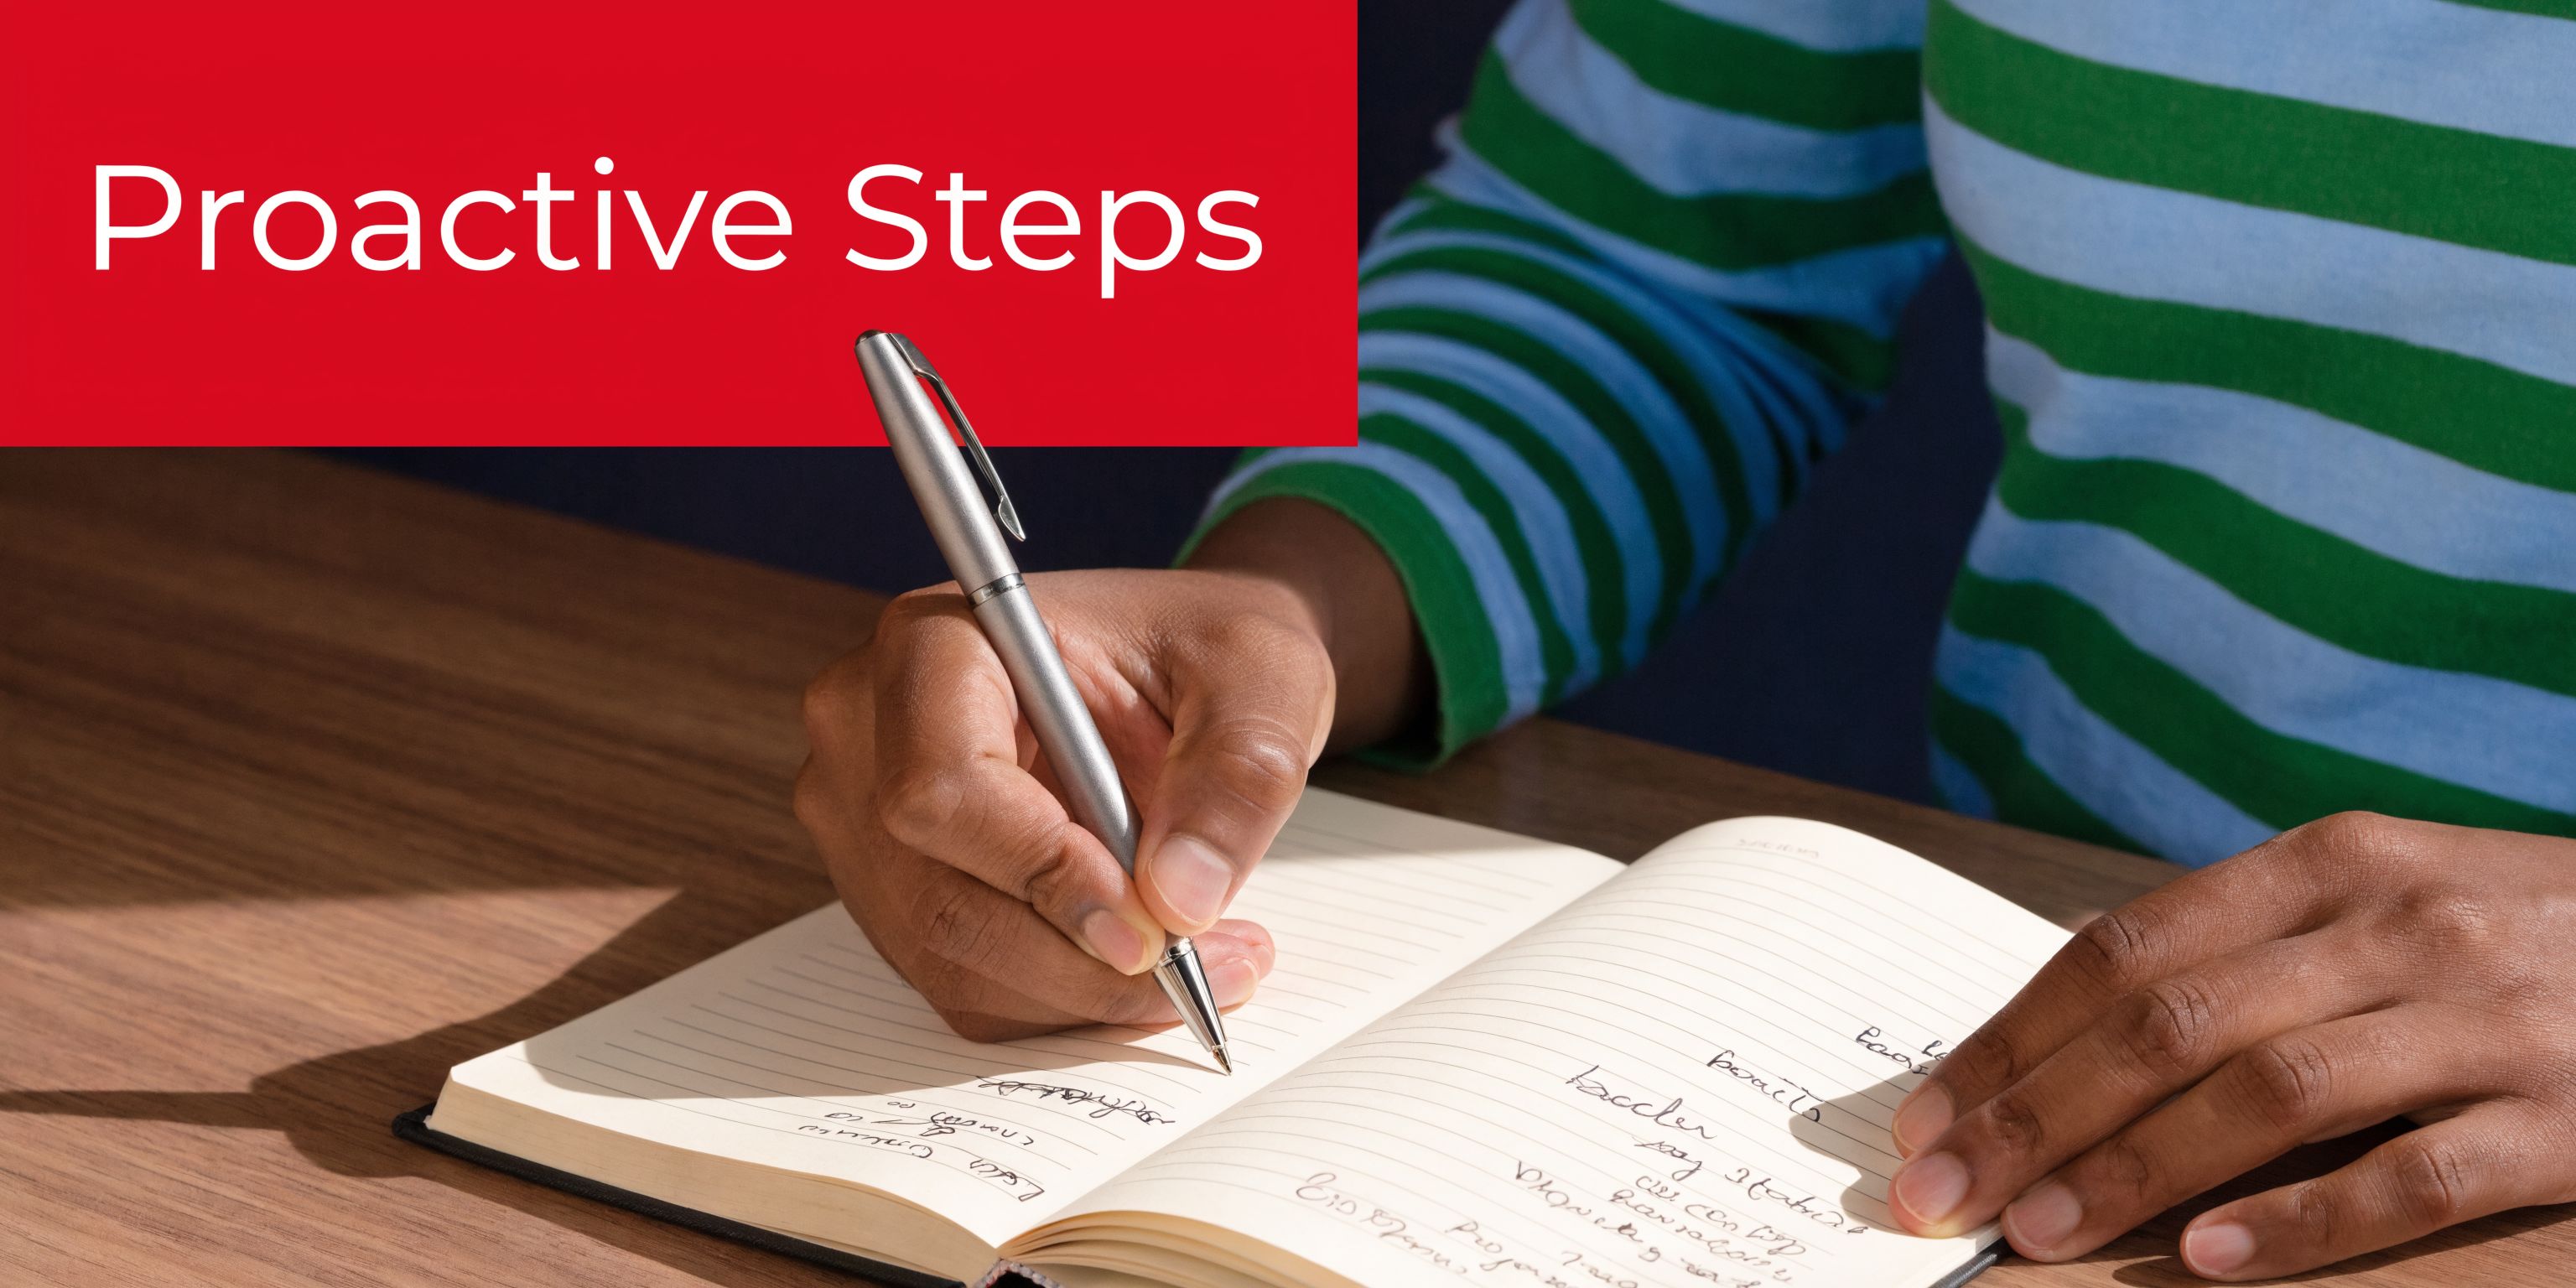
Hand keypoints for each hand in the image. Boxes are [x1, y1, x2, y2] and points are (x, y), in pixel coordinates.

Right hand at [794, 500, 1423, 1040]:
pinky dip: (1063, 999)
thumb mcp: (1263, 677)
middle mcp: (870, 730)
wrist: (1188, 671)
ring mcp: (866, 819)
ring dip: (1084, 992)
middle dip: (1083, 960)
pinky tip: (1145, 964)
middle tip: (1212, 968)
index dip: (1044, 873)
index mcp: (937, 641)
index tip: (1153, 924)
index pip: (944, 787)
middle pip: (940, 897)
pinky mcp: (895, 890)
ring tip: (1208, 964)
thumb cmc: (1207, 650)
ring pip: (951, 958)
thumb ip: (1237, 775)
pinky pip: (963, 983)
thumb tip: (1180, 899)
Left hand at [1885, 812, 2575, 1278]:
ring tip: (2040, 1235)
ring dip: (2135, 1171)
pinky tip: (2213, 1260)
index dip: (2011, 1041)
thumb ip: (2242, 957)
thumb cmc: (2514, 938)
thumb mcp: (2380, 904)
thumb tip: (2060, 1047)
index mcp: (2329, 866)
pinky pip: (2414, 1175)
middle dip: (2035, 1117)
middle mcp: (2397, 926)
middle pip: (2169, 1025)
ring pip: (2269, 1094)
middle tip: (1941, 1195)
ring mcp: (2486, 1018)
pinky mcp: (2568, 1115)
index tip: (1926, 1120)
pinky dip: (2305, 1221)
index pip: (2123, 954)